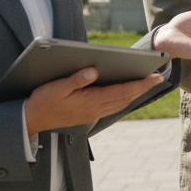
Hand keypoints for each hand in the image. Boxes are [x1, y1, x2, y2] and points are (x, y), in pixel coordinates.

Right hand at [24, 68, 163, 137]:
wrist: (32, 120)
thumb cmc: (43, 101)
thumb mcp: (57, 87)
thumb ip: (76, 79)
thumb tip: (93, 71)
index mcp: (91, 101)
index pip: (122, 91)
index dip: (140, 84)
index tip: (155, 77)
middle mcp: (96, 109)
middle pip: (126, 97)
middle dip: (143, 87)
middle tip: (158, 77)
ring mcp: (93, 114)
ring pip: (121, 103)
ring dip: (135, 94)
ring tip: (146, 84)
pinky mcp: (89, 115)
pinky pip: (113, 107)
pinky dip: (123, 99)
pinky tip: (126, 94)